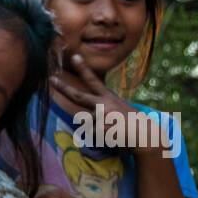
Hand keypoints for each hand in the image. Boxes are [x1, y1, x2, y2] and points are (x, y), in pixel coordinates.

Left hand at [50, 54, 166, 154]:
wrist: (145, 136)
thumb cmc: (134, 126)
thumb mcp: (120, 111)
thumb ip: (104, 110)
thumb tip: (86, 120)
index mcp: (109, 98)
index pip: (94, 81)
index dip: (83, 69)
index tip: (75, 57)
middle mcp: (102, 104)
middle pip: (78, 95)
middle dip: (63, 87)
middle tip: (51, 79)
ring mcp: (99, 115)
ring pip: (87, 126)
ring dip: (97, 133)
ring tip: (113, 134)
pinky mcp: (98, 127)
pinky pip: (91, 137)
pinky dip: (99, 140)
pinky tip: (112, 138)